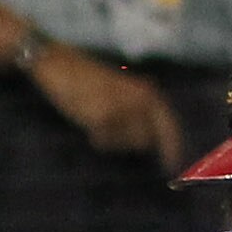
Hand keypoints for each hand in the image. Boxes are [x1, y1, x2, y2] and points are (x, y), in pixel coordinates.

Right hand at [31, 46, 185, 168]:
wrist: (60, 64)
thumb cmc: (88, 80)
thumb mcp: (122, 92)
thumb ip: (139, 112)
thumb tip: (152, 142)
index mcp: (147, 92)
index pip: (168, 126)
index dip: (171, 148)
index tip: (170, 167)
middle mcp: (140, 100)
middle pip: (145, 140)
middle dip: (128, 141)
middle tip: (109, 130)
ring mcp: (123, 109)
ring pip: (126, 144)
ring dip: (113, 140)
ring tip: (97, 120)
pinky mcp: (104, 118)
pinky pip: (105, 142)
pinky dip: (98, 138)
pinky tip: (88, 123)